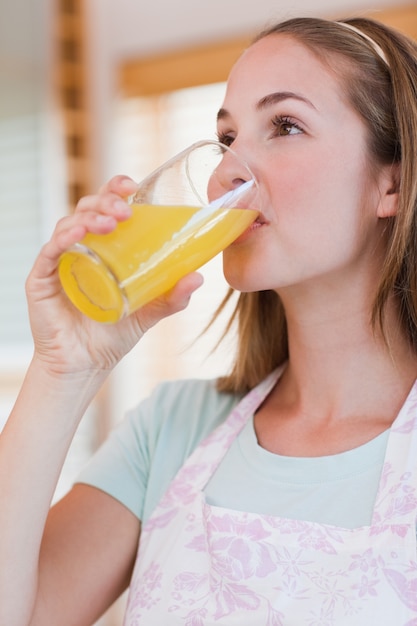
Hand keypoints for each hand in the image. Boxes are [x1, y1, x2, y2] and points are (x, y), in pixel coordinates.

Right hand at [26, 176, 203, 374]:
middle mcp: (79, 248)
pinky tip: (78, 234)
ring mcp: (59, 261)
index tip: (132, 186)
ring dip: (89, 216)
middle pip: (87, 208)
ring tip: (110, 223)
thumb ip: (172, 296)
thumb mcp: (149, 311)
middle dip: (106, 201)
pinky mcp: (42, 278)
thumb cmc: (113, 335)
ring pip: (69, 223)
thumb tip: (198, 277)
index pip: (106, 208)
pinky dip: (63, 237)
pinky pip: (50, 250)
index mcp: (103, 248)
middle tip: (126, 211)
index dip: (115, 190)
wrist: (86, 365)